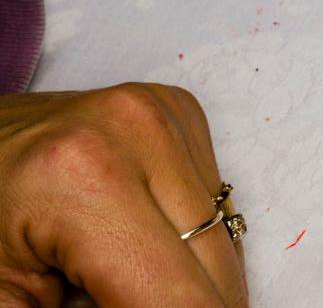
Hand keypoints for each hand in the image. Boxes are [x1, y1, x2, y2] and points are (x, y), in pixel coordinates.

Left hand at [0, 85, 246, 307]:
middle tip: (99, 303)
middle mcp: (141, 132)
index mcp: (85, 181)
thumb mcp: (2, 304)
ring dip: (179, 283)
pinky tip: (125, 245)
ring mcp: (165, 115)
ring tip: (109, 283)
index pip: (181, 302)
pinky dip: (180, 244)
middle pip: (215, 276)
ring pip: (223, 245)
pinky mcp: (178, 112)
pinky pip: (211, 206)